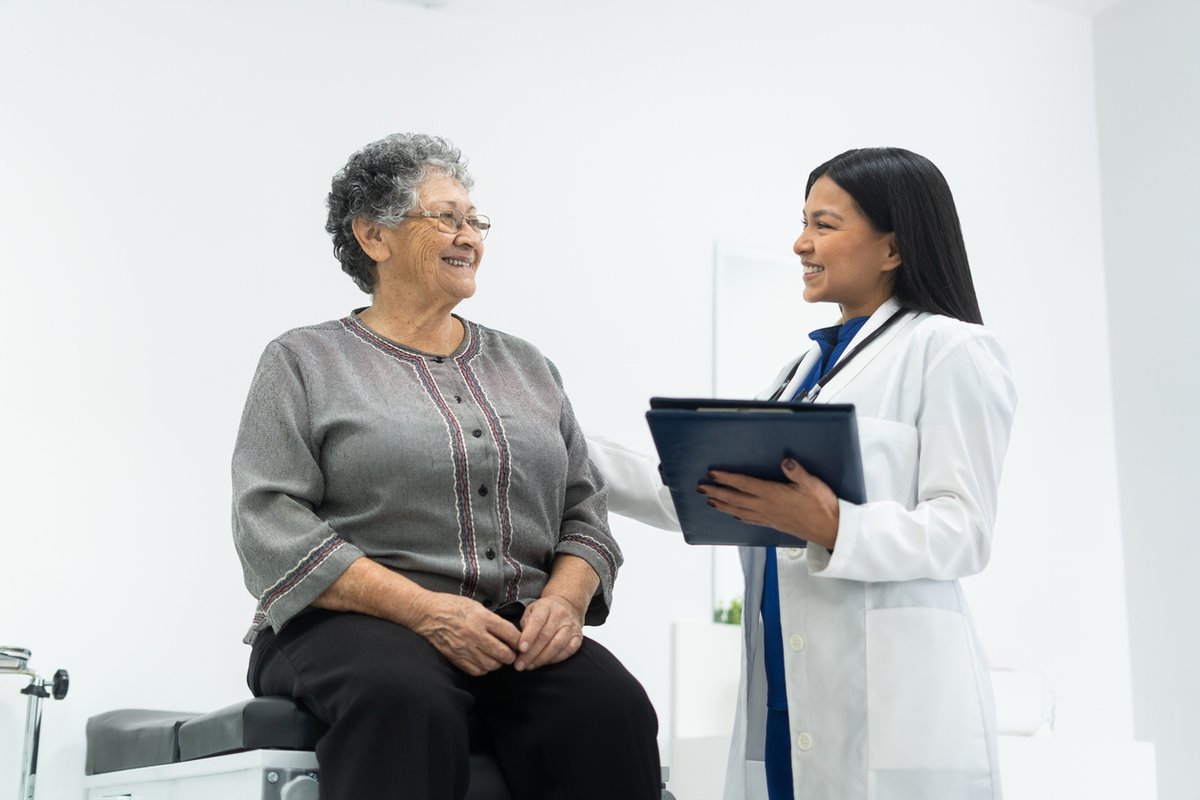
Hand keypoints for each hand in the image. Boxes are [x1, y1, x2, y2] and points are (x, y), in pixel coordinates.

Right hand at [411, 592, 520, 676]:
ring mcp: (465, 648)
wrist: (426, 614)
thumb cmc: (451, 606)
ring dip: (498, 663)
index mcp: (482, 618)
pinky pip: (477, 670)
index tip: (520, 643)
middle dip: (511, 655)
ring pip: (492, 664)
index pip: (510, 633)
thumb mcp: (475, 606)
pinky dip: (484, 668)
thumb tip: (509, 632)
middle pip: (503, 653)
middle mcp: (475, 634)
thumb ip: (492, 619)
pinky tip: (484, 661)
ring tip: (497, 657)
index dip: (519, 641)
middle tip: (511, 653)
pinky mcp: (456, 658)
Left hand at [515, 594, 585, 670]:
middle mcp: (560, 615)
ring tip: (530, 666)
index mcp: (546, 606)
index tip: (521, 649)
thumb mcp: (531, 611)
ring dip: (542, 659)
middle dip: (531, 653)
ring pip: (557, 645)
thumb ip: (525, 625)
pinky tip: (544, 663)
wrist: (568, 606)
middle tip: (520, 665)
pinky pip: (567, 651)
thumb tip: (518, 644)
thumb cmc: (545, 612)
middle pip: (545, 636)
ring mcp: (571, 626)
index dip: (528, 636)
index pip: (537, 621)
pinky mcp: (578, 637)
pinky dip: (555, 659)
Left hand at [699, 458, 840, 548]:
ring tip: (710, 500)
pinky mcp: (773, 524)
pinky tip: (734, 514)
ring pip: (739, 510)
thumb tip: (785, 460)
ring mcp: (768, 517)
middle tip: (701, 488)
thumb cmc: (822, 506)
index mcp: (772, 494)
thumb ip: (796, 472)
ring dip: (722, 505)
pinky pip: (750, 519)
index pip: (743, 484)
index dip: (726, 479)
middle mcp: (766, 507)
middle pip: (735, 498)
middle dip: (716, 492)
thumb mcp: (812, 484)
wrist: (830, 530)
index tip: (712, 474)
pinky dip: (738, 515)